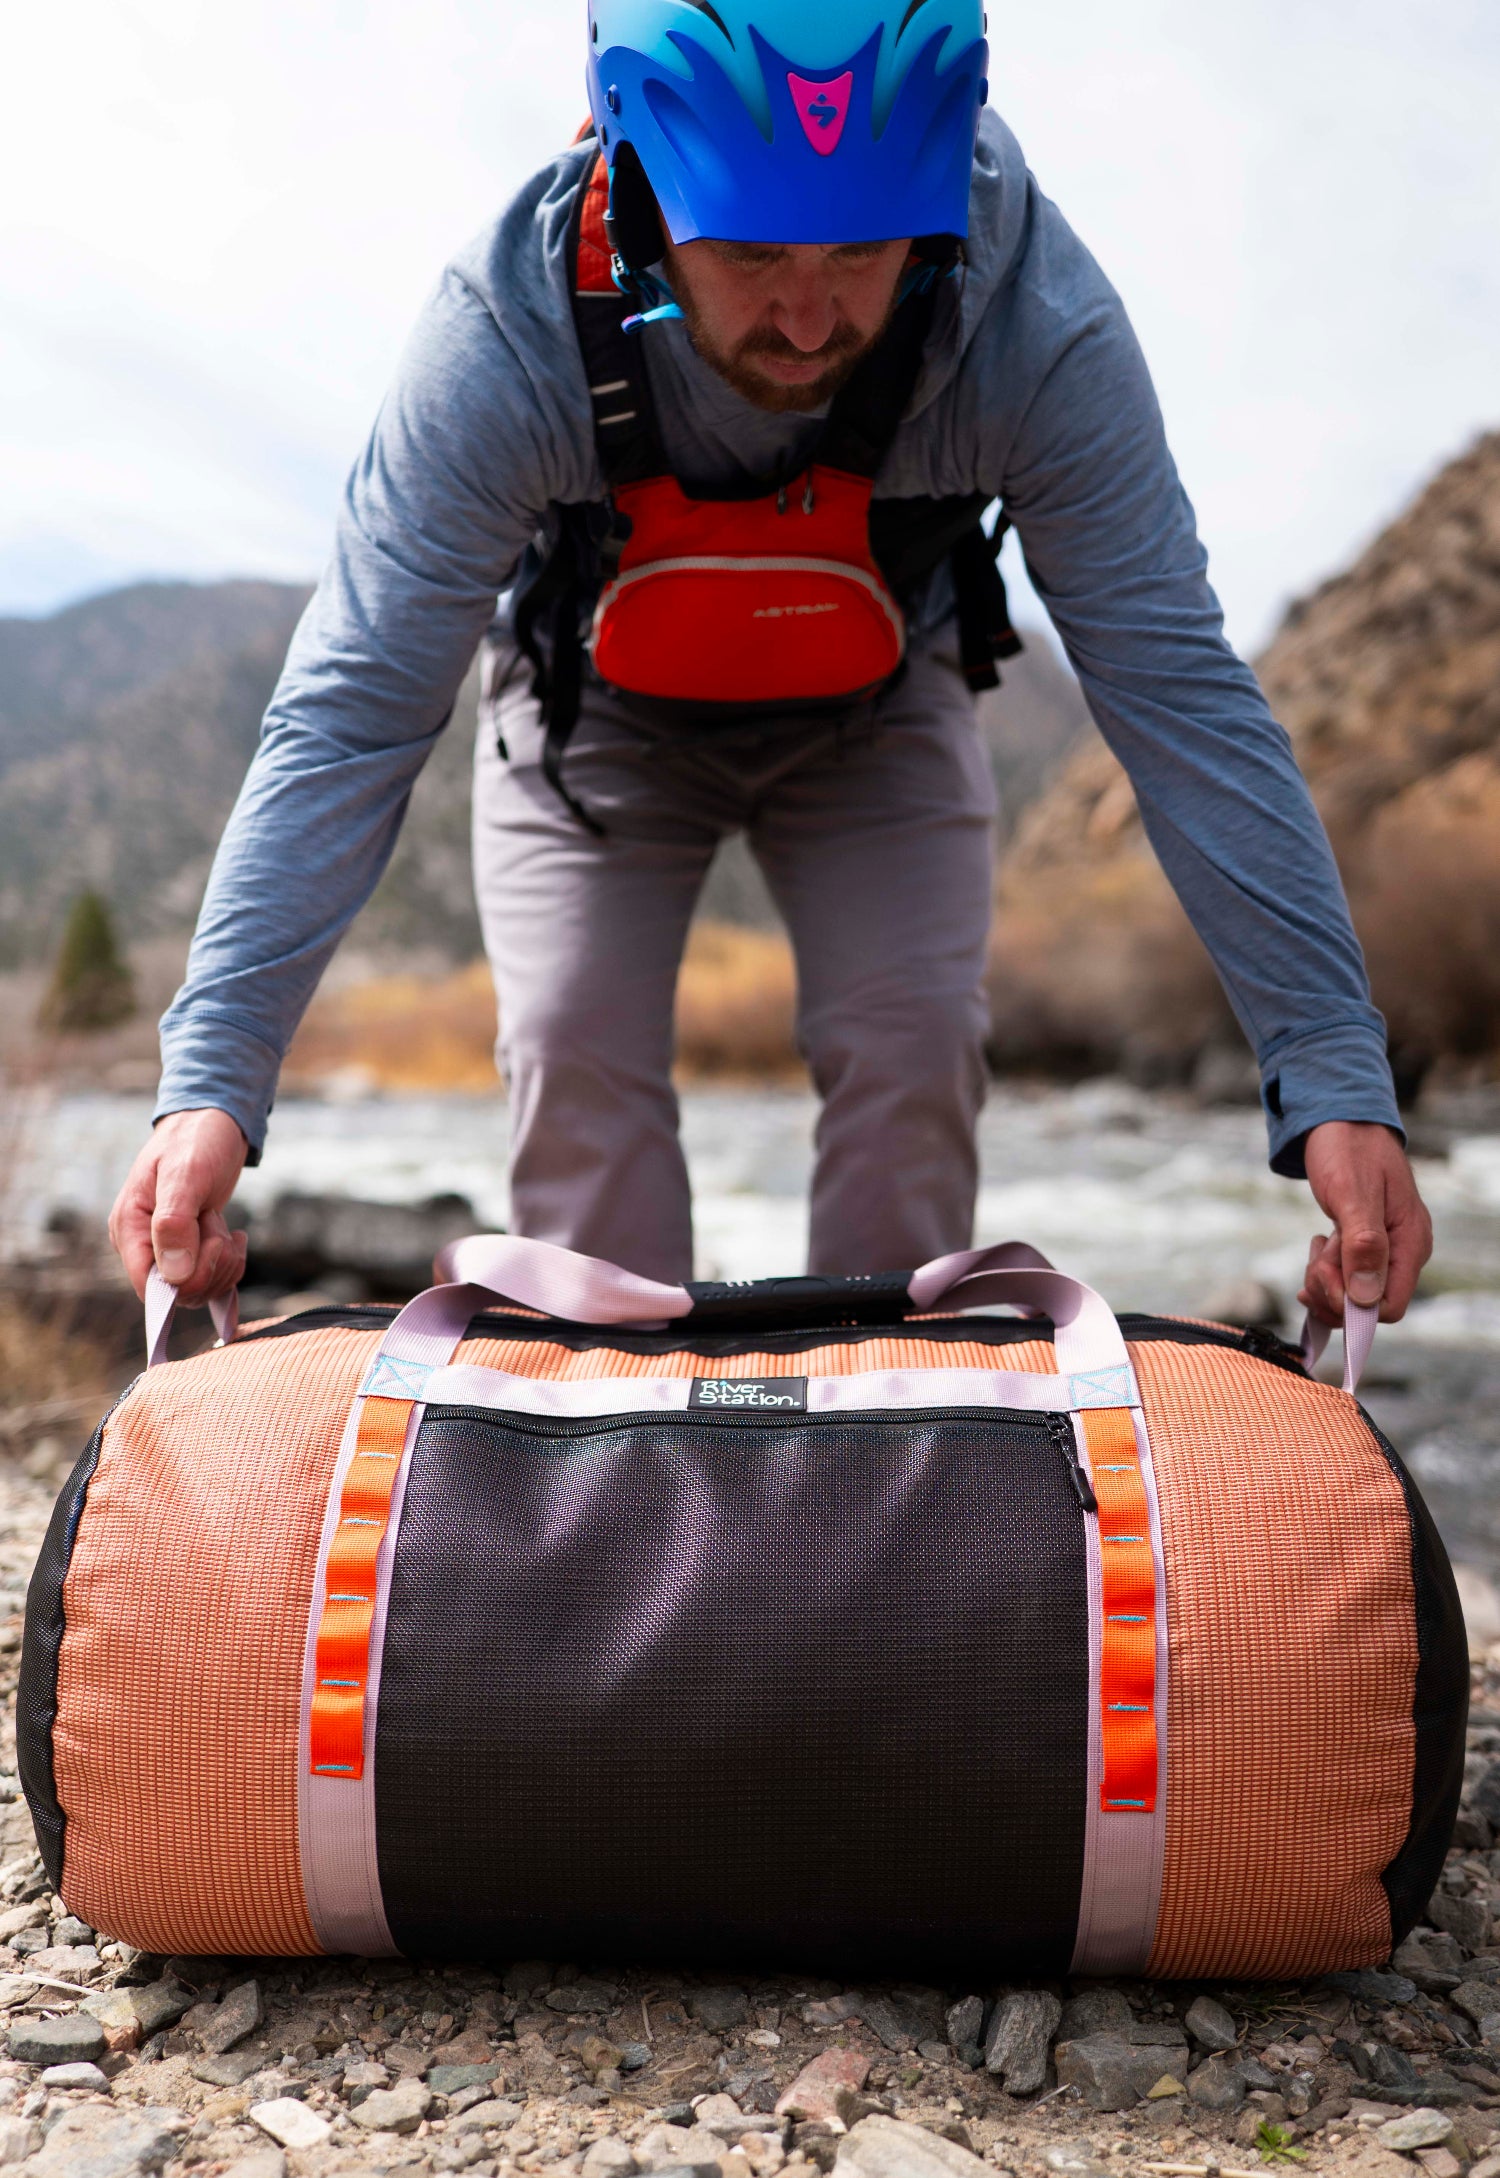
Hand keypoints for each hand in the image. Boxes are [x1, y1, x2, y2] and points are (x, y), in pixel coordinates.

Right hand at [108, 1109, 249, 1303]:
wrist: (212, 1123)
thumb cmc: (194, 1141)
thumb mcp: (185, 1174)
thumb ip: (175, 1223)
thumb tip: (174, 1275)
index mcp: (129, 1228)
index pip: (149, 1287)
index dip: (184, 1282)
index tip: (211, 1245)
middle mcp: (144, 1245)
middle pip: (179, 1292)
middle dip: (211, 1266)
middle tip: (219, 1227)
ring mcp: (167, 1249)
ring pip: (200, 1288)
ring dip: (223, 1262)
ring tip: (223, 1225)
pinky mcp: (190, 1250)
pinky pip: (213, 1278)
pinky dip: (230, 1263)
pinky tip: (234, 1237)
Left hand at [1300, 1120, 1431, 1325]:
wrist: (1341, 1119)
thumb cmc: (1349, 1148)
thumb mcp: (1352, 1193)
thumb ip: (1363, 1245)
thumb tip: (1366, 1298)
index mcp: (1411, 1242)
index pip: (1389, 1307)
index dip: (1351, 1305)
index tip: (1324, 1276)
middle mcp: (1403, 1251)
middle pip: (1367, 1304)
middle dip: (1333, 1289)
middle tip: (1317, 1255)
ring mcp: (1386, 1248)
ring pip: (1352, 1293)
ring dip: (1326, 1278)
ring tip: (1319, 1243)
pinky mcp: (1367, 1244)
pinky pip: (1346, 1276)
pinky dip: (1326, 1269)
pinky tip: (1320, 1244)